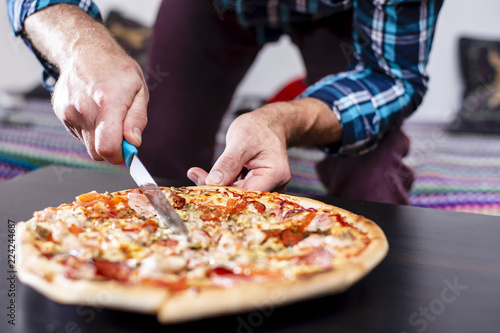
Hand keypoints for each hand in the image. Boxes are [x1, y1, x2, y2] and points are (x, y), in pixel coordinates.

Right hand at [53, 51, 147, 163]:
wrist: (84, 50)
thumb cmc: (117, 70)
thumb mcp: (139, 90)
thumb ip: (137, 119)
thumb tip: (134, 143)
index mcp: (107, 102)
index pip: (107, 147)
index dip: (120, 156)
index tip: (128, 149)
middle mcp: (84, 109)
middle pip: (97, 153)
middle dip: (112, 148)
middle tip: (121, 130)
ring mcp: (69, 112)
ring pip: (88, 144)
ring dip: (100, 137)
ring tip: (106, 113)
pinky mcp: (61, 113)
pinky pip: (79, 134)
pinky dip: (89, 129)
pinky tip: (93, 109)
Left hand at [187, 98, 341, 191]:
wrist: (268, 124)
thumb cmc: (258, 128)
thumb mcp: (241, 140)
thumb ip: (228, 162)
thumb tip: (213, 182)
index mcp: (275, 175)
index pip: (247, 193)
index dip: (225, 193)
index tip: (202, 183)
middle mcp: (274, 185)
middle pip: (241, 196)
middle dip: (217, 188)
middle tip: (195, 175)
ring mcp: (266, 186)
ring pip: (236, 193)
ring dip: (217, 185)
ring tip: (196, 173)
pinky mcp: (255, 185)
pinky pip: (236, 188)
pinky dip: (221, 182)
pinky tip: (205, 175)